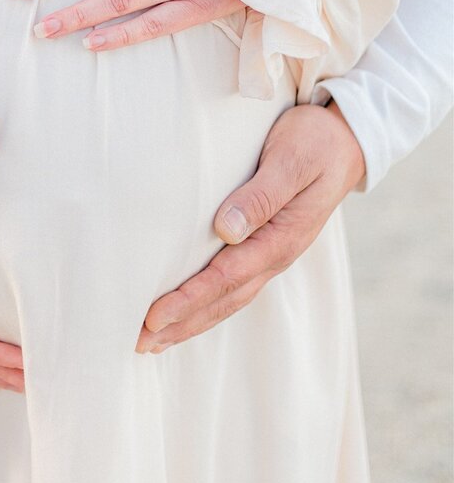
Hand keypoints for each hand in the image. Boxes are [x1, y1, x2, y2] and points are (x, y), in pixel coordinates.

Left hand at [135, 101, 365, 352]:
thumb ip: (261, 196)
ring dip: (191, 321)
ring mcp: (273, 253)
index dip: (189, 299)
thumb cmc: (314, 142)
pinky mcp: (266, 245)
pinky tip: (186, 312)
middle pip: (224, 299)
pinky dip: (207, 304)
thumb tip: (226, 230)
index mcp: (282, 238)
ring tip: (153, 341)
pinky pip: (233, 284)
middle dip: (182, 323)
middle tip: (138, 343)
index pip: (227, 277)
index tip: (153, 316)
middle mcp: (277, 254)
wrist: (345, 139)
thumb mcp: (291, 161)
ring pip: (228, 298)